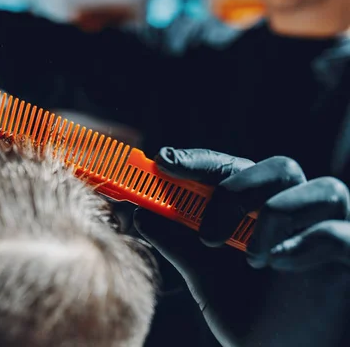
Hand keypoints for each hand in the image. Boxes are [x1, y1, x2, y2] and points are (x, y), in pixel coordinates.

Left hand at [134, 148, 349, 346]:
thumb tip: (139, 212)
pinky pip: (340, 232)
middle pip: (280, 167)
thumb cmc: (241, 308)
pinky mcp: (348, 259)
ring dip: (275, 216)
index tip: (163, 160)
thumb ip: (175, 240)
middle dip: (238, 191)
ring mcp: (325, 232)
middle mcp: (295, 211)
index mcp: (256, 207)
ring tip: (252, 258)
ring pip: (322, 188)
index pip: (232, 168)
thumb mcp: (201, 273)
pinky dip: (308, 242)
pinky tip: (279, 264)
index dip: (199, 161)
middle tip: (207, 232)